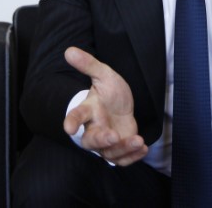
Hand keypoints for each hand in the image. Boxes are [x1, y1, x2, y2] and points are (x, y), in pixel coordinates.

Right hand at [63, 47, 148, 165]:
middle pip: (90, 140)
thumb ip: (88, 64)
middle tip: (113, 136)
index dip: (71, 122)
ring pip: (108, 152)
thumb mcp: (103, 74)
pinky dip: (132, 157)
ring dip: (122, 149)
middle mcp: (94, 127)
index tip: (68, 128)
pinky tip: (143, 147)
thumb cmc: (110, 91)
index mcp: (89, 109)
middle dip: (100, 140)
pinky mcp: (118, 148)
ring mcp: (106, 141)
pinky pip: (121, 159)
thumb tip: (69, 51)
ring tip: (137, 140)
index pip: (76, 116)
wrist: (122, 105)